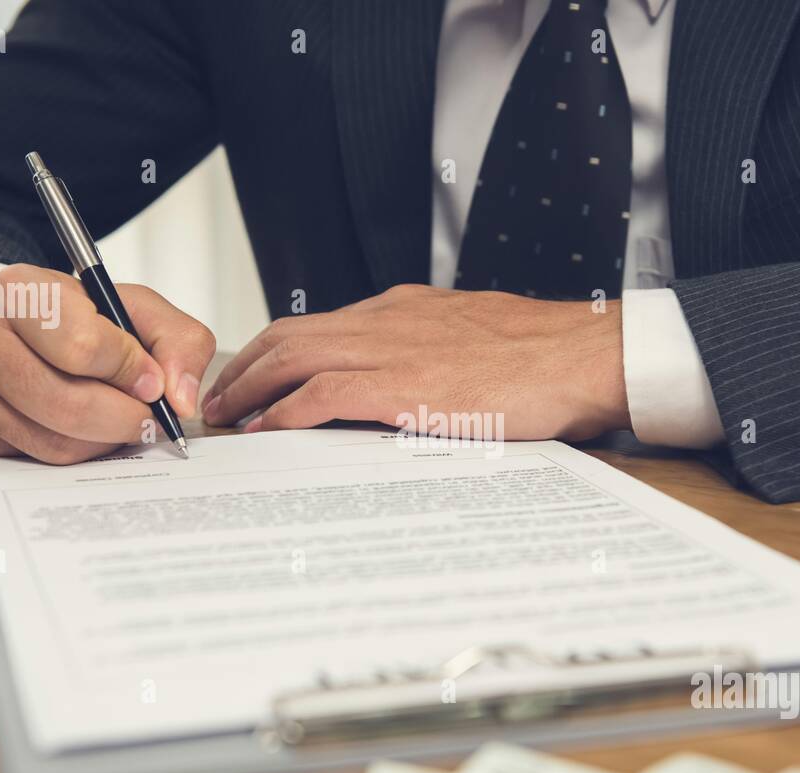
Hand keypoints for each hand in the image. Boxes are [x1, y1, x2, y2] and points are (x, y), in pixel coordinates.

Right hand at [0, 264, 214, 463]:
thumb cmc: (72, 319)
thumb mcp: (131, 307)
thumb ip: (176, 341)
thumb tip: (181, 398)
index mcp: (18, 290)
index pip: (85, 347)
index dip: (132, 373)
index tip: (153, 383)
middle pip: (69, 405)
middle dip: (124, 420)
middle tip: (147, 419)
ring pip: (53, 442)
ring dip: (101, 442)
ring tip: (116, 421)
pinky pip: (29, 459)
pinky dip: (70, 453)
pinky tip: (80, 431)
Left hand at [201, 285, 630, 440]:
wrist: (582, 354)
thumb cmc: (543, 354)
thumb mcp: (474, 341)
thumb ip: (432, 354)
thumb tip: (413, 385)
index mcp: (402, 310)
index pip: (317, 325)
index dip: (275, 352)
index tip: (254, 377)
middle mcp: (384, 321)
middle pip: (287, 335)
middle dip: (243, 368)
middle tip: (218, 399)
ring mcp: (389, 350)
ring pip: (291, 359)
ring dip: (249, 390)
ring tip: (226, 419)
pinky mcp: (399, 386)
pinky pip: (319, 396)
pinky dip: (283, 414)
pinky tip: (267, 434)